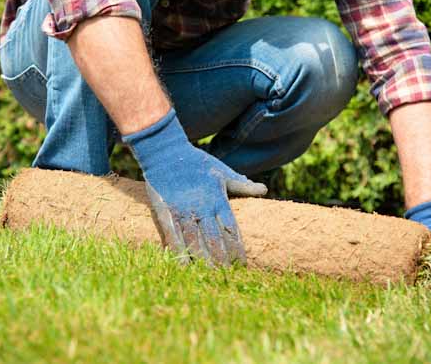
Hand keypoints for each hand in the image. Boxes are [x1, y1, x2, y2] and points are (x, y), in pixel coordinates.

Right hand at [123, 108, 266, 265]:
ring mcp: (183, 210)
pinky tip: (184, 267)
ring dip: (203, 260)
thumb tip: (264, 189)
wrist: (166, 152)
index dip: (237, 249)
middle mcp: (202, 207)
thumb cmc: (196, 162)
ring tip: (210, 277)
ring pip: (195, 241)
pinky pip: (173, 236)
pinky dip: (179, 252)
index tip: (243, 265)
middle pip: (214, 239)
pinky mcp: (166, 212)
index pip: (231, 229)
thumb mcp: (222, 171)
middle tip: (228, 278)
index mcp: (217, 199)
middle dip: (222, 260)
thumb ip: (241, 184)